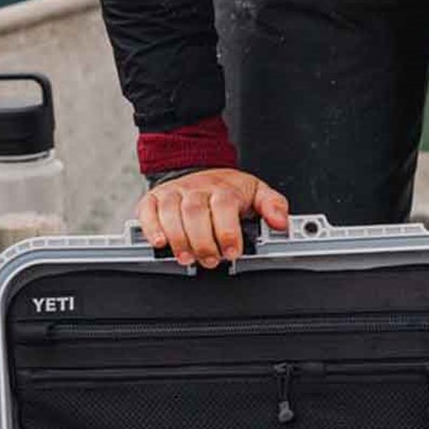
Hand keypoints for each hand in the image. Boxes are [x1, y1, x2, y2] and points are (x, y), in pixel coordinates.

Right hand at [135, 168, 289, 267]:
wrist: (200, 169)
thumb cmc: (228, 188)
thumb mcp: (257, 192)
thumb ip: (273, 205)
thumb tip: (281, 222)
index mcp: (223, 189)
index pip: (223, 207)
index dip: (227, 232)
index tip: (232, 252)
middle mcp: (196, 189)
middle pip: (195, 213)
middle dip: (203, 242)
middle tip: (211, 260)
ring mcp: (174, 193)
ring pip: (172, 214)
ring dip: (179, 239)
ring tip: (187, 258)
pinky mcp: (154, 199)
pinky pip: (147, 212)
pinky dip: (151, 228)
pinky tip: (159, 242)